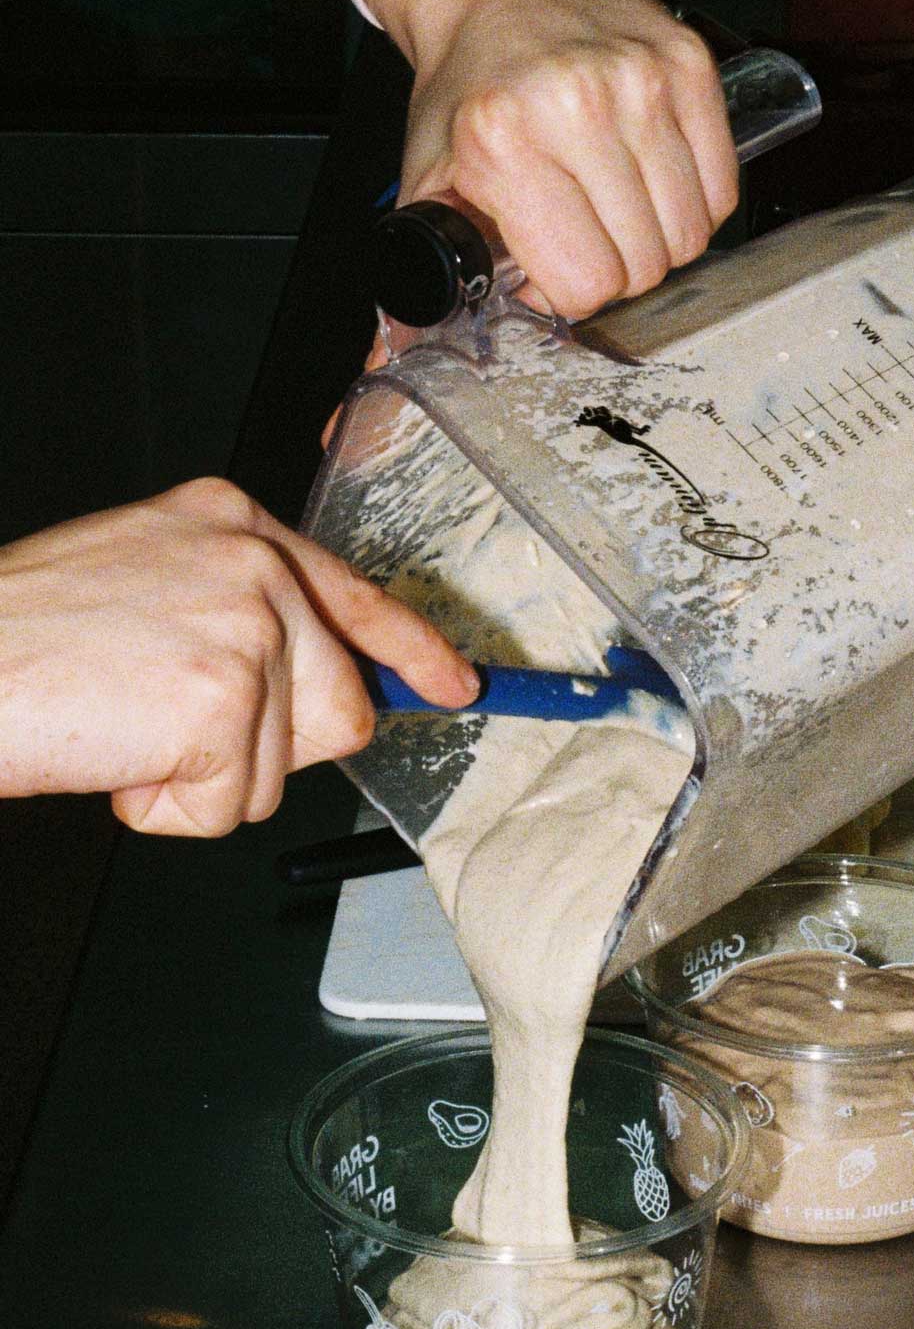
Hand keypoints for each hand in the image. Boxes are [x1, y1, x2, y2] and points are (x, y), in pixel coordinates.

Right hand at [0, 478, 477, 835]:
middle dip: (266, 747)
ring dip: (208, 779)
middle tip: (167, 726)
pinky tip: (117, 757)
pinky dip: (171, 807)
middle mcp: (251, 560)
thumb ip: (240, 614)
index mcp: (231, 521)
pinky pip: (236, 803)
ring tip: (127, 732)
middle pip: (339, 704)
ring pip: (288, 764)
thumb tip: (322, 680)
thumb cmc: (26, 641)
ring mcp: (244, 625)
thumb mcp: (148, 586)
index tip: (455, 683)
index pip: (355, 592)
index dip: (411, 650)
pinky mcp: (223, 697)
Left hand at [358, 0, 738, 320]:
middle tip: (586, 242)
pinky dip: (695, 204)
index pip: (585, 282)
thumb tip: (397, 352)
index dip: (570, 295)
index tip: (553, 273)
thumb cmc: (468, 80)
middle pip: (644, 264)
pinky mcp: (688, 65)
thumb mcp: (425, 176)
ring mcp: (643, 83)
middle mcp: (579, 107)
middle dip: (616, 273)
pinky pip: (721, 187)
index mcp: (505, 144)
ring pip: (690, 233)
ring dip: (659, 243)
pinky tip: (654, 186)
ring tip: (619, 214)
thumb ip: (427, 266)